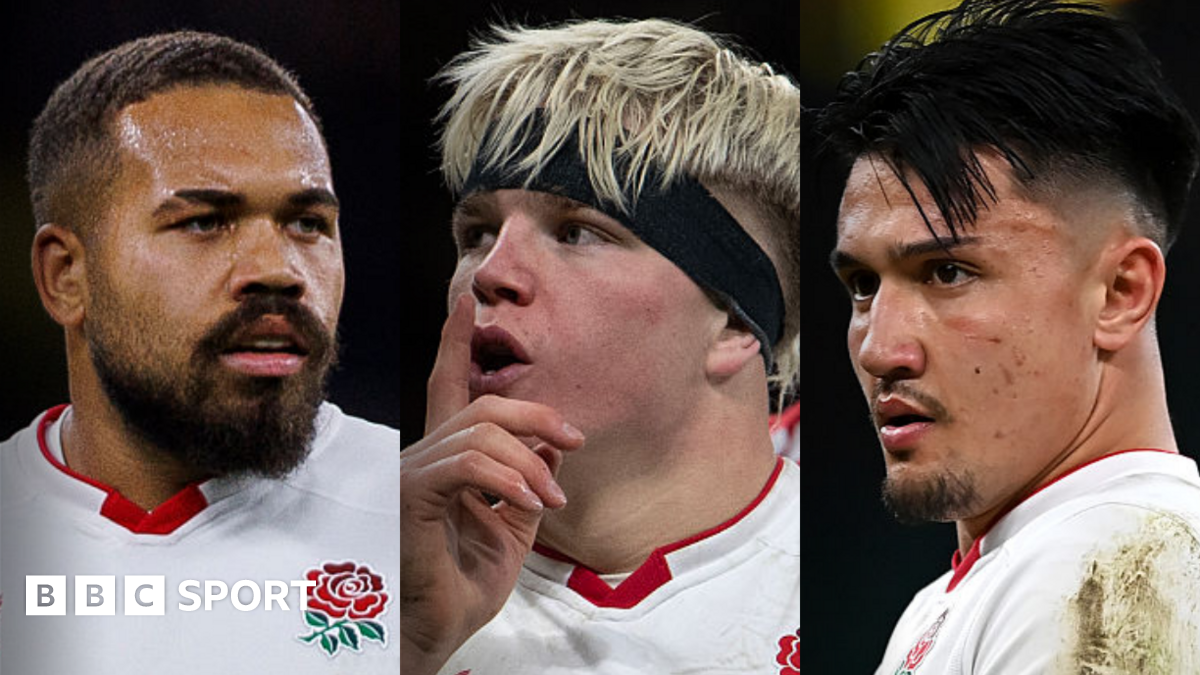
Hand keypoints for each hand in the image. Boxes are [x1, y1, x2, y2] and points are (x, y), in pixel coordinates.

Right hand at [400, 295, 583, 673]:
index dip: (455, 344)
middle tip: (574, 441)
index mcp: (445, 463)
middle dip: (536, 414)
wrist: (436, 634)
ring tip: (552, 497)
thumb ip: (527, 484)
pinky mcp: (410, 496)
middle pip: (481, 406)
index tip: (465, 303)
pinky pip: (467, 463)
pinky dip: (508, 478)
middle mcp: (422, 459)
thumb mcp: (513, 530)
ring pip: (480, 431)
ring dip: (530, 463)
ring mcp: (412, 474)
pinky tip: (529, 502)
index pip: (448, 390)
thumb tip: (547, 447)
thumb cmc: (462, 587)